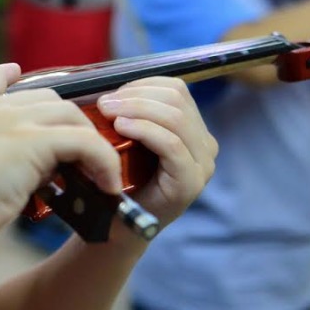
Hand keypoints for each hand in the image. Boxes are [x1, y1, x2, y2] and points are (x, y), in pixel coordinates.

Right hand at [0, 64, 121, 241]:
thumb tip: (31, 176)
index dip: (6, 75)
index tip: (14, 70)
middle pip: (49, 99)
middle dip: (67, 123)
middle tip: (79, 155)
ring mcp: (15, 120)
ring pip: (72, 115)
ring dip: (89, 142)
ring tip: (98, 172)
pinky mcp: (36, 140)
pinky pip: (86, 143)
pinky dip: (103, 162)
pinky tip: (107, 184)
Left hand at [95, 77, 216, 229]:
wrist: (118, 224)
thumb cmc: (120, 178)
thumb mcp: (128, 137)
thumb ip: (131, 110)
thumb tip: (111, 86)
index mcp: (193, 129)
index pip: (176, 89)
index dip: (141, 85)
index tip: (112, 93)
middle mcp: (205, 144)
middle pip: (176, 99)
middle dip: (136, 95)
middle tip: (104, 104)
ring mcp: (202, 164)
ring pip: (175, 118)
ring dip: (136, 109)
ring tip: (108, 114)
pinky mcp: (191, 182)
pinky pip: (171, 144)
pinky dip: (144, 130)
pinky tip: (121, 128)